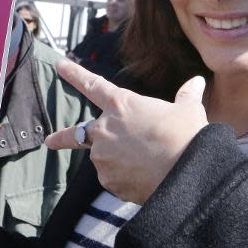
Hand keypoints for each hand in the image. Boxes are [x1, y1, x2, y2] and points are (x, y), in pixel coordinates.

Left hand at [46, 59, 207, 203]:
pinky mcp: (108, 181)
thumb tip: (197, 81)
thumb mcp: (189, 110)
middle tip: (49, 141)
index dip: (75, 74)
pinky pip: (115, 179)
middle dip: (61, 138)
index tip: (59, 66)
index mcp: (121, 104)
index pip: (93, 85)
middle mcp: (105, 129)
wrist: (186, 173)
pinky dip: (126, 179)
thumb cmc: (187, 135)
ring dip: (117, 161)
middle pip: (76, 133)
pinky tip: (145, 179)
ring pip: (105, 159)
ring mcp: (103, 157)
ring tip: (147, 163)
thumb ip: (187, 96)